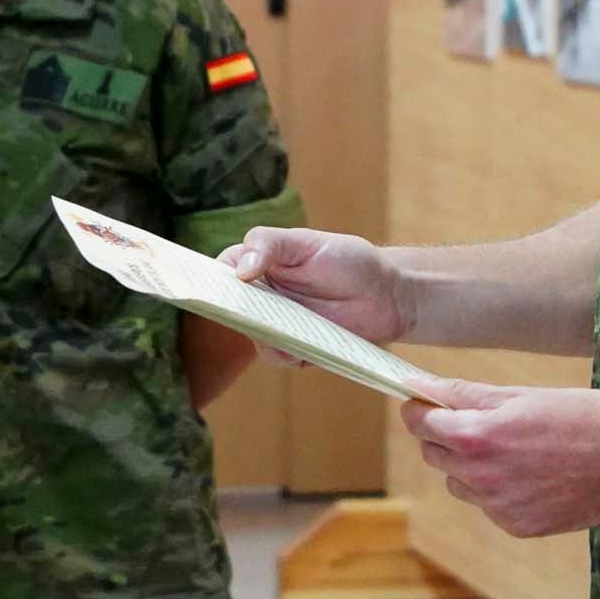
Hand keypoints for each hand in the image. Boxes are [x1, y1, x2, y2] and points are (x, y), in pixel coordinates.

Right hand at [224, 226, 410, 343]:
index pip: (222, 268)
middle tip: (256, 311)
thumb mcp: (307, 242)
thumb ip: (270, 245)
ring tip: (294, 324)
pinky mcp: (293, 346)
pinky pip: (276, 355)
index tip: (214, 286)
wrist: (387, 295)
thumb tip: (239, 269)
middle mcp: (262, 293)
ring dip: (265, 333)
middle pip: (229, 307)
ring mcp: (277, 321)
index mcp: (260, 261)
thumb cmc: (349, 260)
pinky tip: (306, 342)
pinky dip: (287, 352)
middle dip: (235, 312)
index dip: (212, 278)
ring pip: (250, 334)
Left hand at [401, 377, 599, 537]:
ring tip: (513, 451)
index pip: (420, 425)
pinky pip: (489, 506)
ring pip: (460, 484)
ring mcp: (499, 507)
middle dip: (446, 437)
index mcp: (477, 437)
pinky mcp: (517, 527)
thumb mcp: (521, 395)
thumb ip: (465, 395)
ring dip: (471, 467)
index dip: (420, 411)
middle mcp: (481, 477)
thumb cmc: (580, 415)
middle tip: (479, 423)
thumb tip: (420, 387)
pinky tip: (532, 475)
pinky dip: (499, 491)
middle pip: (434, 456)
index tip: (427, 405)